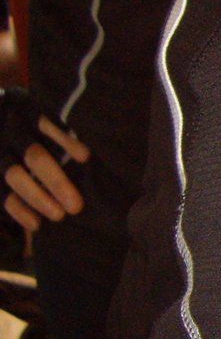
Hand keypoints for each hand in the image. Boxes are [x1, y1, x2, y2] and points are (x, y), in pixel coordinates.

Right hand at [1, 90, 89, 230]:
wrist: (2, 122)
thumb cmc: (42, 125)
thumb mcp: (50, 116)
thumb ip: (67, 129)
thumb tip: (94, 152)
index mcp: (30, 113)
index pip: (49, 125)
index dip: (66, 141)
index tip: (86, 157)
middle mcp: (12, 132)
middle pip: (35, 157)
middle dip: (56, 182)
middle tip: (76, 205)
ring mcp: (0, 155)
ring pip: (15, 176)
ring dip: (37, 198)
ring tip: (59, 216)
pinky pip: (2, 194)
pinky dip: (18, 210)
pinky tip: (35, 225)